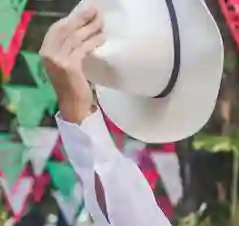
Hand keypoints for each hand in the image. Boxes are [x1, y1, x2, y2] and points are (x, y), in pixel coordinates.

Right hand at [40, 8, 104, 123]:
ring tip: (102, 23)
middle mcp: (48, 54)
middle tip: (95, 13)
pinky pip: (83, 49)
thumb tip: (82, 32)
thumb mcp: (65, 64)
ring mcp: (58, 60)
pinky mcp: (70, 66)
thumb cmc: (72, 86)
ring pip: (76, 38)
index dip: (70, 20)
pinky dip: (93, 42)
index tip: (83, 15)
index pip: (56, 30)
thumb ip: (68, 50)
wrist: (73, 106)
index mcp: (45, 52)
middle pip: (66, 30)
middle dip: (82, 20)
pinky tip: (102, 38)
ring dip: (90, 28)